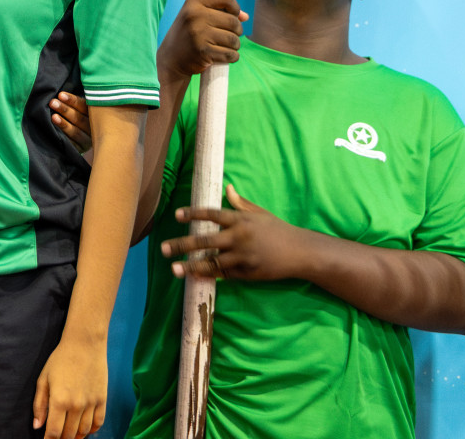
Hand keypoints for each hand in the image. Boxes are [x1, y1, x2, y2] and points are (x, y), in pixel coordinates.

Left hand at [33, 331, 106, 438]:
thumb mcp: (43, 379)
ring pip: (84, 431)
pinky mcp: (102, 400)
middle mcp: (76, 405)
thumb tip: (37, 426)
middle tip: (57, 438)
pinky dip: (92, 430)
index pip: (54, 432)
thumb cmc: (60, 359)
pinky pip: (99, 423)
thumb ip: (39, 404)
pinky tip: (85, 430)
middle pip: (69, 434)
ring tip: (69, 437)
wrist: (85, 344)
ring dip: (76, 437)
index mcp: (59, 401)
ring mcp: (91, 404)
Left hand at [50, 92, 91, 155]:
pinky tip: (55, 132)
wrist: (86, 136)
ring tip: (53, 116)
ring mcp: (88, 140)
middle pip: (79, 119)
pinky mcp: (80, 149)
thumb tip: (62, 92)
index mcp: (97, 114)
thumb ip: (78, 101)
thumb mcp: (83, 107)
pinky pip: (72, 144)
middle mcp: (94, 128)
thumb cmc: (80, 114)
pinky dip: (63, 137)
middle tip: (52, 102)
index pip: (85, 106)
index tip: (60, 95)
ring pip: (76, 132)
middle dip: (65, 110)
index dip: (73, 101)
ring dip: (63, 124)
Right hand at [157, 0, 247, 79]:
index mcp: (193, 2)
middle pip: (233, 21)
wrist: (171, 58)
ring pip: (234, 40)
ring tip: (224, 46)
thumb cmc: (189, 34)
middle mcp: (195, 16)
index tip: (232, 15)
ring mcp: (198, 34)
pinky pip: (231, 54)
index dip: (235, 8)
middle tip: (228, 35)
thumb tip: (245, 17)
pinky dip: (232, 57)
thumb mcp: (198, 16)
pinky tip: (222, 56)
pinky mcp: (203, 52)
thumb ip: (221, 12)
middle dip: (237, 31)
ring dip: (234, 45)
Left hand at [161, 184, 307, 281]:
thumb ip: (241, 203)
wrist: (301, 252)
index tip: (176, 215)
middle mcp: (239, 237)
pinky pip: (224, 274)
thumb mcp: (260, 213)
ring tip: (173, 268)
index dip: (193, 213)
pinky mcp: (247, 273)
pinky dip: (208, 274)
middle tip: (163, 248)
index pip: (212, 214)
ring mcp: (243, 256)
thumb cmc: (278, 230)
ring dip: (191, 265)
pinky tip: (194, 275)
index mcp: (240, 220)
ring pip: (211, 261)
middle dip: (182, 244)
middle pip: (205, 240)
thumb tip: (227, 188)